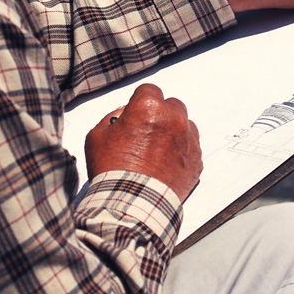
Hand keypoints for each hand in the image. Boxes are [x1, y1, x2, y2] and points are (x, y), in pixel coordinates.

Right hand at [84, 84, 201, 201]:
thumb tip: (124, 115)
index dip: (139, 102)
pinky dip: (181, 152)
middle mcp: (173, 118)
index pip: (149, 90)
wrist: (131, 203)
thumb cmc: (112, 170)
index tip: (135, 114)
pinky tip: (166, 164)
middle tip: (146, 133)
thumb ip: (112, 118)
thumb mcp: (97, 137)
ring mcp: (188, 139)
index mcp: (149, 106)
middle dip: (160, 114)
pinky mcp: (196, 160)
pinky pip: (191, 147)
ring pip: (184, 125)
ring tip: (157, 150)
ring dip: (173, 132)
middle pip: (171, 105)